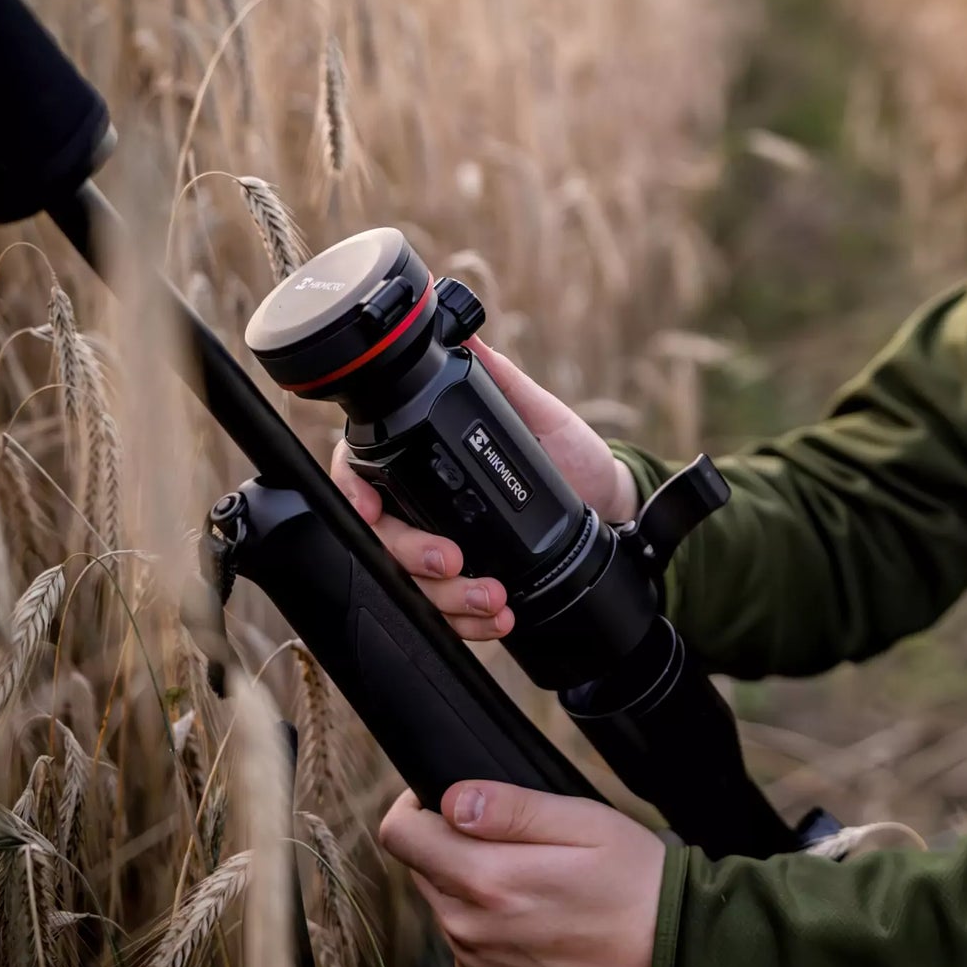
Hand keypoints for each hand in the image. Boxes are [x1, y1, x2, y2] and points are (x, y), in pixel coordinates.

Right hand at [330, 337, 640, 640]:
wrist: (611, 508)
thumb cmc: (570, 456)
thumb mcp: (541, 415)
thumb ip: (503, 381)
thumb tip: (472, 341)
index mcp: (429, 463)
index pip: (366, 476)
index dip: (355, 494)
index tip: (372, 512)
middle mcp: (428, 510)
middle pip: (385, 541)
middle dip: (412, 557)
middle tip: (452, 562)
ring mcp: (446, 551)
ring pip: (415, 588)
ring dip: (448, 601)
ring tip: (494, 600)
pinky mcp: (470, 591)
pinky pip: (452, 618)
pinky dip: (472, 626)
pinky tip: (499, 620)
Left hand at [379, 781, 664, 966]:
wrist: (670, 954)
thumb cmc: (633, 879)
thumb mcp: (581, 820)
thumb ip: (510, 808)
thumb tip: (452, 799)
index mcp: (487, 882)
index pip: (401, 836)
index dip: (417, 802)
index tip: (450, 795)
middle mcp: (470, 929)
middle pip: (421, 865)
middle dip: (450, 838)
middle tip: (514, 833)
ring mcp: (478, 961)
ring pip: (441, 899)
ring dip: (468, 877)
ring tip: (533, 869)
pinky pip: (462, 934)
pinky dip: (482, 914)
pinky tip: (532, 904)